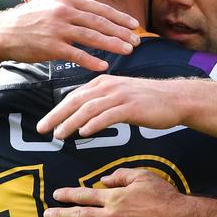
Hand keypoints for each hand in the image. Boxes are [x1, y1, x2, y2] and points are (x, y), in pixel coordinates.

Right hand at [0, 0, 139, 70]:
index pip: (100, 8)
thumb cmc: (30, 15)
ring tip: (128, 51)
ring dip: (112, 45)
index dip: (120, 17)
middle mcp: (64, 11)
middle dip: (121, 32)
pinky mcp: (50, 46)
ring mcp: (57, 28)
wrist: (2, 32)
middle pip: (100, 22)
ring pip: (92, 37)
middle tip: (138, 41)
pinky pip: (75, 54)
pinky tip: (104, 66)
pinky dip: (91, 60)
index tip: (135, 25)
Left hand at [37, 75, 184, 138]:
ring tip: (59, 134)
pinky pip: (108, 115)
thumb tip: (84, 116)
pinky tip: (83, 132)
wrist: (175, 98)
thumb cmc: (149, 99)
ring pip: (89, 108)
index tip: (45, 123)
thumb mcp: (121, 95)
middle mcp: (109, 86)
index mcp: (104, 81)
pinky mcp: (131, 107)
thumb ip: (103, 102)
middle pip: (76, 100)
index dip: (57, 110)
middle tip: (42, 129)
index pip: (75, 96)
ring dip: (71, 122)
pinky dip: (94, 123)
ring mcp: (120, 95)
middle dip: (56, 115)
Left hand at [44, 168, 187, 216]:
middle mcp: (112, 216)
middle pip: (80, 216)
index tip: (57, 194)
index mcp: (115, 198)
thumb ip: (121, 175)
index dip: (69, 195)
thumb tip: (105, 180)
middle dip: (61, 215)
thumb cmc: (162, 197)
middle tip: (48, 213)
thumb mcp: (142, 176)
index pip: (86, 196)